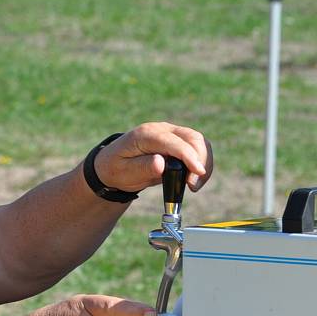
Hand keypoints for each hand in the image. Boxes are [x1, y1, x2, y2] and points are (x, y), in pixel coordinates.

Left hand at [93, 122, 212, 192]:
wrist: (113, 165)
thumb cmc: (116, 169)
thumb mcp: (124, 172)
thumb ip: (142, 167)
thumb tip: (161, 164)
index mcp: (145, 135)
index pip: (173, 142)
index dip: (188, 157)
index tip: (197, 173)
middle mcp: (161, 129)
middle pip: (192, 138)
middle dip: (200, 161)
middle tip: (193, 186)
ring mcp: (170, 132)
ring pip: (198, 141)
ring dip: (203, 162)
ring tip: (194, 185)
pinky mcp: (177, 140)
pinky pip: (196, 147)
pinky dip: (201, 162)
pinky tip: (194, 178)